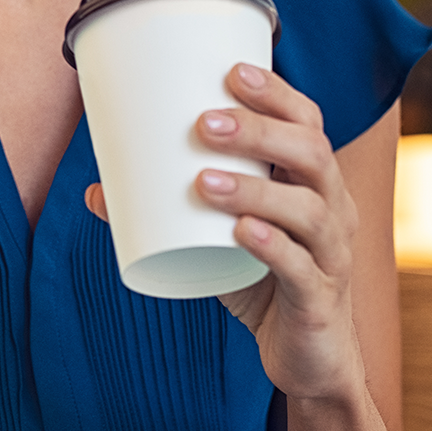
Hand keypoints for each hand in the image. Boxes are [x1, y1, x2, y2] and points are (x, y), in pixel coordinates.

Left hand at [82, 62, 364, 400]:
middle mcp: (334, 211)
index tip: (231, 72)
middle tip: (203, 123)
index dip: (277, 95)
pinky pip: (303, 269)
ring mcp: (332, 256)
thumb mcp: (215, 241)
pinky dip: (272, 248)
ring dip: (255, 188)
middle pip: (312, 154)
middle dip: (260, 131)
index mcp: (314, 185)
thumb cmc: (262, 281)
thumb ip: (166, 212)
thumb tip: (97, 189)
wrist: (306, 359)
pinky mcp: (320, 301)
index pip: (309, 125)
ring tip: (203, 180)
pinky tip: (243, 233)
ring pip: (308, 210)